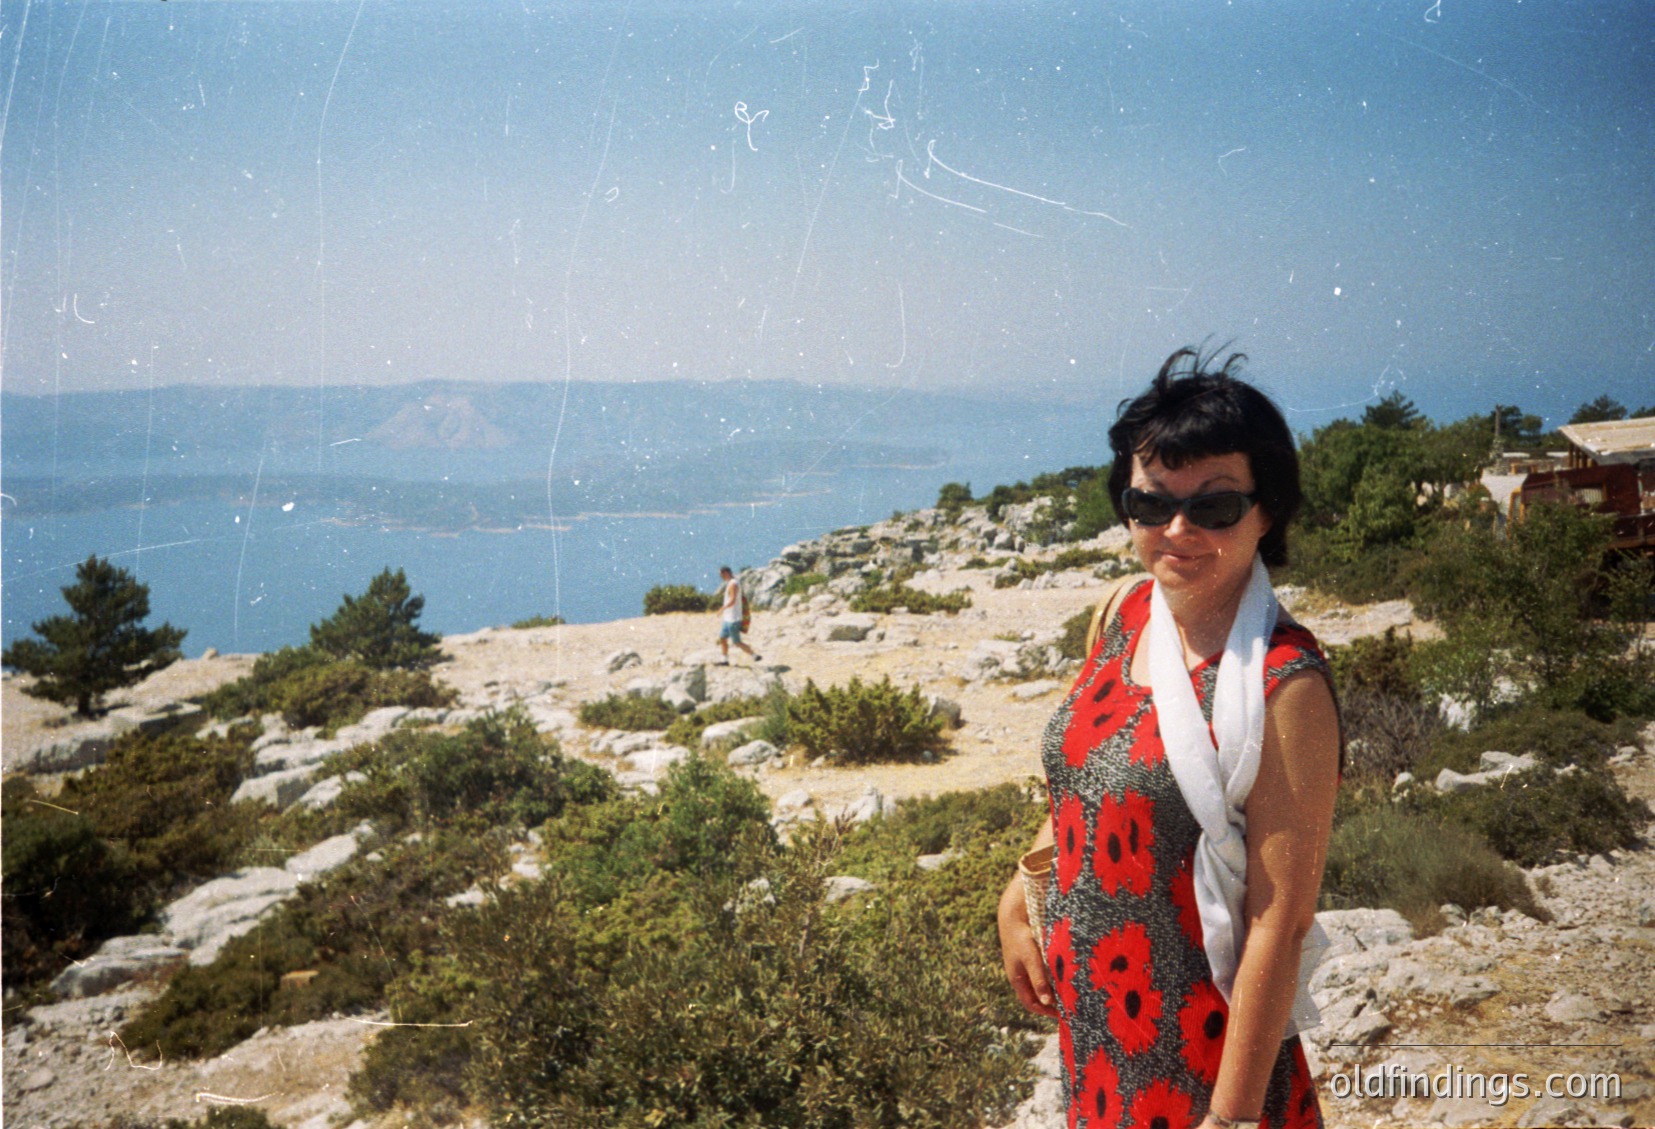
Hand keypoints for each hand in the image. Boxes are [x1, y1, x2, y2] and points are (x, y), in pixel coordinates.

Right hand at [997, 876, 1058, 1018]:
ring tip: (1069, 991)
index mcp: (1017, 980)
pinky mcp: (1030, 956)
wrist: (1014, 916)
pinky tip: (1064, 974)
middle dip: (1050, 1003)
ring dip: (1052, 989)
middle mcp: (1020, 975)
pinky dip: (1052, 977)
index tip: (1062, 1015)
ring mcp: (1024, 966)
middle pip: (1035, 996)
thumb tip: (1047, 1003)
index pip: (1031, 1004)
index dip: (1045, 1012)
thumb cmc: (1022, 938)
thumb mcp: (1032, 960)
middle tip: (1068, 1005)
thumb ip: (1039, 980)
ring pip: (1039, 984)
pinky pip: (1042, 973)